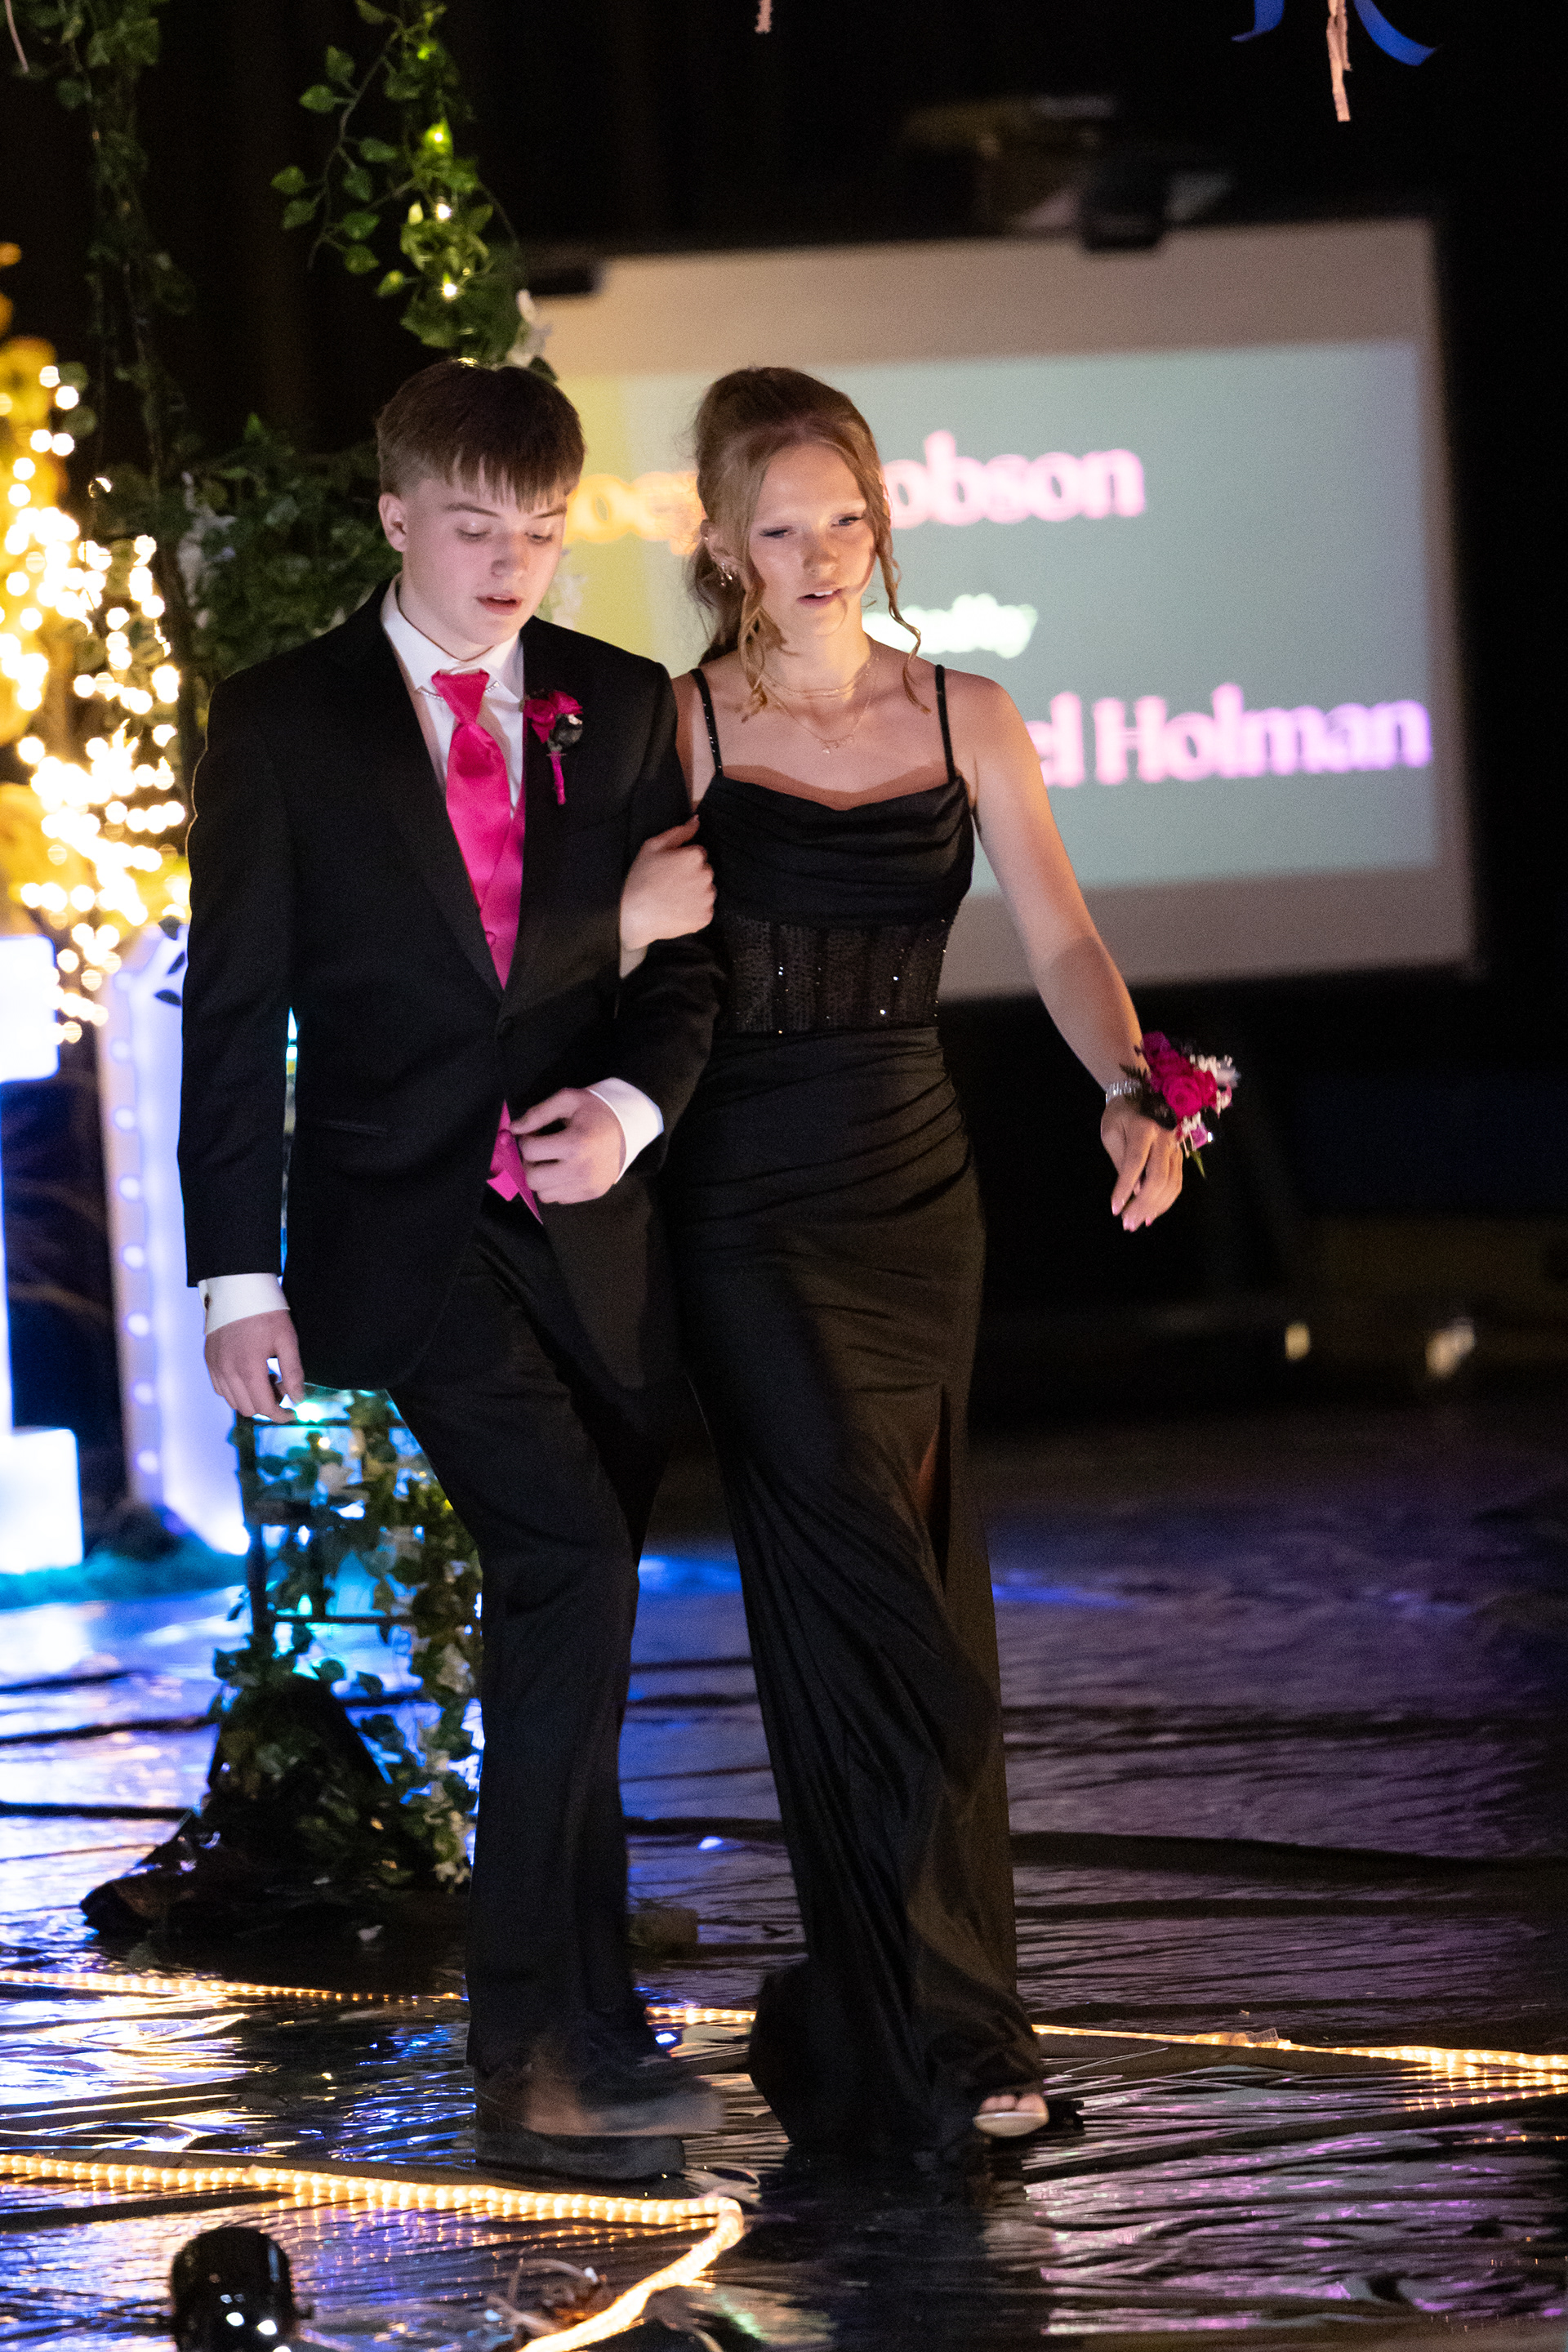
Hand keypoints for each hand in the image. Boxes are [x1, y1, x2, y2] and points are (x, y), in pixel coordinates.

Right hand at [205, 1308, 303, 1420]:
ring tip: (266, 1375)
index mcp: (248, 1368)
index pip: (264, 1407)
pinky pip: (220, 1388)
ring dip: (251, 1397)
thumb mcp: (287, 1340)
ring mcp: (215, 1366)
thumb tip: (299, 1400)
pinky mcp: (208, 1359)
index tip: (292, 1413)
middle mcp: (227, 1371)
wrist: (238, 1288)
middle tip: (281, 1385)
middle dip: (268, 1404)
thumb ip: (293, 1373)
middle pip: (248, 1408)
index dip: (281, 1415)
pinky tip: (249, 1373)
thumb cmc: (267, 1312)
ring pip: (233, 1401)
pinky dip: (236, 1389)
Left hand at [513, 1088, 625, 1202]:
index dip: (526, 1140)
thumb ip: (538, 1113)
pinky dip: (556, 1186)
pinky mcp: (592, 1193)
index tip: (537, 1134)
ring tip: (552, 1162)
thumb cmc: (596, 1110)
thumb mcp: (568, 1100)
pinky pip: (560, 1199)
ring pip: (544, 1194)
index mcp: (575, 1143)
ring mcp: (587, 1185)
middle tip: (540, 1152)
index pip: (530, 1150)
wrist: (631, 1127)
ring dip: (542, 1178)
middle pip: (533, 1179)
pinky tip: (565, 1170)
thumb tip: (513, 1129)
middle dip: (530, 1164)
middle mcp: (581, 1169)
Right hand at [619, 817, 713, 955]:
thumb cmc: (641, 878)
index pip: (698, 853)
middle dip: (691, 875)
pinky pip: (704, 910)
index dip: (682, 860)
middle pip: (704, 872)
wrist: (634, 914)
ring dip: (694, 893)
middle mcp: (706, 876)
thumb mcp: (653, 846)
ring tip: (673, 898)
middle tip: (670, 884)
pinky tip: (677, 910)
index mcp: (695, 856)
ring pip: (706, 891)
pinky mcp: (705, 917)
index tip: (670, 869)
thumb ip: (679, 832)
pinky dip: (694, 911)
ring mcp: (707, 898)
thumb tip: (697, 820)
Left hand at [1102, 1103, 1183, 1230]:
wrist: (1140, 1097)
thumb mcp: (1112, 1134)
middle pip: (1158, 1177)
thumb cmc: (1120, 1117)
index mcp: (1143, 1128)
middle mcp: (1165, 1138)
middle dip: (1142, 1204)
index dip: (1125, 1188)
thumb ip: (1122, 1161)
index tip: (1114, 1209)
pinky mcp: (1179, 1156)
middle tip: (1127, 1223)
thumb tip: (1136, 1191)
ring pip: (1171, 1184)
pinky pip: (1176, 1183)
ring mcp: (1176, 1148)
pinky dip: (1164, 1202)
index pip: (1135, 1162)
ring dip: (1154, 1208)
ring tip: (1136, 1223)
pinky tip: (1151, 1215)